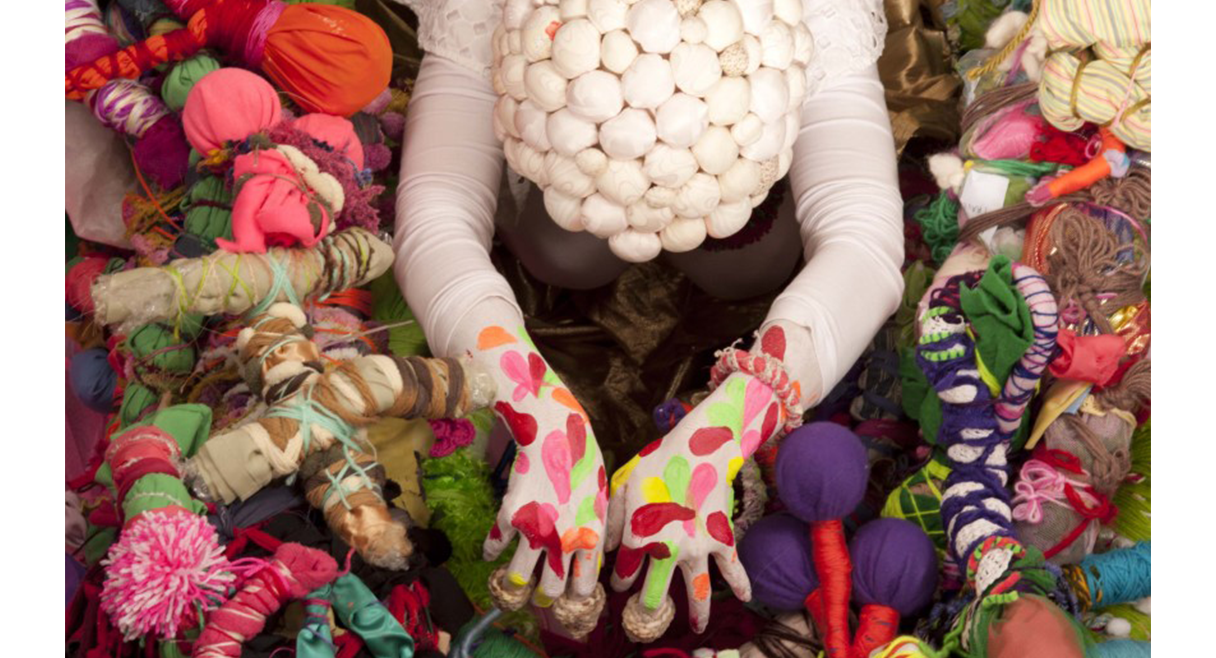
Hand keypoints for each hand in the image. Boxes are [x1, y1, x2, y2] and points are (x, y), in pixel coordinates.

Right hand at [473, 325, 607, 602]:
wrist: (555, 428)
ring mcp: (534, 531)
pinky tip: (492, 550)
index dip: (574, 596)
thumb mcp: (602, 497)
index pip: (582, 586)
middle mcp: (562, 541)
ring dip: (515, 583)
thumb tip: (594, 558)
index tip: (568, 596)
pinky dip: (492, 550)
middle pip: (549, 589)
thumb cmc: (584, 459)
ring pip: (518, 577)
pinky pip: (495, 545)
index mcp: (590, 537)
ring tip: (513, 583)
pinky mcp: (509, 516)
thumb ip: (597, 530)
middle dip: (544, 595)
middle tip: (539, 594)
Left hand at [605, 372, 784, 632]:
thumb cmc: (658, 461)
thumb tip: (609, 548)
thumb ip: (613, 518)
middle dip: (649, 608)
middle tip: (648, 618)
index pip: (626, 573)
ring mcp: (698, 547)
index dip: (621, 582)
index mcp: (639, 537)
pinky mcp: (722, 539)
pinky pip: (732, 568)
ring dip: (697, 612)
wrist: (701, 446)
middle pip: (656, 592)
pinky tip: (745, 598)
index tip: (621, 585)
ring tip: (697, 629)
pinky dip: (741, 584)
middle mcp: (668, 549)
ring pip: (697, 590)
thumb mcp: (625, 483)